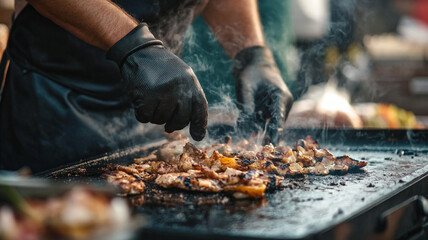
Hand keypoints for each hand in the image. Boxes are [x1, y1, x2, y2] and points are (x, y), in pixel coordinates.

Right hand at [107, 24, 207, 140]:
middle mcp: (179, 88)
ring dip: (155, 115)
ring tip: (152, 99)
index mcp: (191, 83)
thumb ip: (189, 99)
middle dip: (173, 124)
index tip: (198, 136)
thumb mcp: (182, 77)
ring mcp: (163, 92)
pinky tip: (141, 100)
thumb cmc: (162, 69)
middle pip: (180, 120)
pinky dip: (142, 114)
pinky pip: (145, 118)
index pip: (199, 109)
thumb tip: (199, 135)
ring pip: (160, 120)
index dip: (199, 125)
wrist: (140, 52)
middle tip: (167, 121)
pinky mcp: (146, 96)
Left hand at [233, 46, 292, 143]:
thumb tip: (247, 120)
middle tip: (259, 151)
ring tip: (250, 145)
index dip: (276, 133)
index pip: (279, 118)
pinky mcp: (267, 110)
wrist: (254, 63)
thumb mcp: (246, 85)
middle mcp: (281, 104)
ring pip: (267, 124)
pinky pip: (261, 122)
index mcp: (281, 97)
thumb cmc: (251, 72)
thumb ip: (247, 102)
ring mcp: (275, 108)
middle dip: (267, 137)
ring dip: (258, 133)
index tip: (272, 145)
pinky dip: (254, 127)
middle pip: (275, 124)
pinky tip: (246, 136)